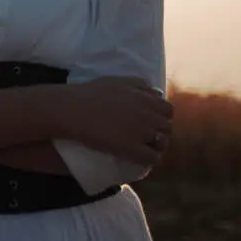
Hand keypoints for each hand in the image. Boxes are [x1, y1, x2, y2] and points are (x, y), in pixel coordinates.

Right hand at [56, 76, 174, 164]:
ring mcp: (142, 132)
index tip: (150, 121)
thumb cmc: (90, 93)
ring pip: (162, 144)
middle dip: (159, 132)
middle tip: (145, 136)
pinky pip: (153, 158)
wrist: (73, 109)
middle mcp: (148, 114)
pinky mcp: (133, 149)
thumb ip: (139, 85)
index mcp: (146, 98)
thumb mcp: (118, 81)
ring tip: (142, 148)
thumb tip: (156, 92)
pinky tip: (139, 159)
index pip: (168, 110)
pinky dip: (149, 160)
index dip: (160, 116)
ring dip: (155, 146)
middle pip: (167, 127)